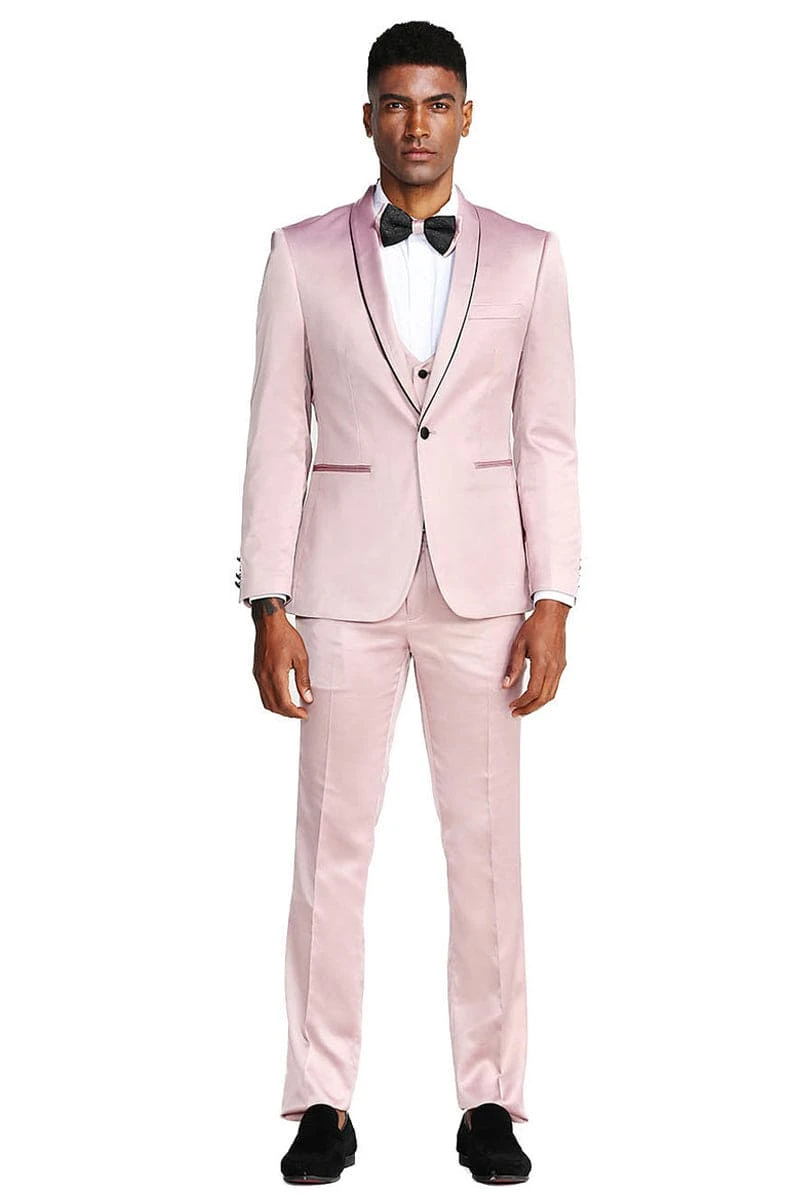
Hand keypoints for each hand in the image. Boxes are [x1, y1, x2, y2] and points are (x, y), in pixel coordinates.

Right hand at [251, 608, 313, 718]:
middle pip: (274, 706)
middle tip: (300, 713)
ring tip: (293, 707)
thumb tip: (307, 698)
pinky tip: (282, 697)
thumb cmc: (285, 636)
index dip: (294, 713)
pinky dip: (272, 700)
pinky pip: (262, 693)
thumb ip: (303, 680)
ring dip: (279, 709)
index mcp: (276, 675)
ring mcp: (258, 676)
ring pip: (266, 702)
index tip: (304, 714)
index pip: (284, 703)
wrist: (269, 624)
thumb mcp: (301, 658)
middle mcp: (264, 678)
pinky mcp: (256, 673)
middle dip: (288, 714)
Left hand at [502, 599, 568, 716]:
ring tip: (524, 708)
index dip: (522, 702)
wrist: (553, 614)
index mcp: (542, 663)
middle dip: (530, 708)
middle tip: (516, 713)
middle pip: (544, 698)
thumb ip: (513, 667)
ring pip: (551, 694)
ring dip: (538, 704)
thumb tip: (505, 685)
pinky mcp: (562, 665)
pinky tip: (534, 695)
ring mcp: (560, 667)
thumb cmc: (534, 627)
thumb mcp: (519, 645)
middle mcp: (554, 668)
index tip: (512, 706)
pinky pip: (555, 686)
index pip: (533, 691)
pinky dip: (544, 695)